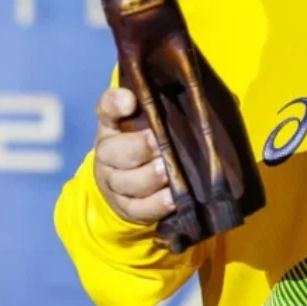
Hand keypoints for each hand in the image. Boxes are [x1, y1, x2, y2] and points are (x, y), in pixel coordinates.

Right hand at [92, 87, 173, 223]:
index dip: (116, 103)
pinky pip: (136, 208)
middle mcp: (107, 152)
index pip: (107, 108)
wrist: (130, 185)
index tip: (131, 100)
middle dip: (136, 147)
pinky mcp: (125, 207)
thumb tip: (199, 96)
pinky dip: (154, 205)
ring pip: (124, 182)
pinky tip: (170, 198)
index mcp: (113, 124)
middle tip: (158, 143)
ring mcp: (113, 182)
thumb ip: (171, 106)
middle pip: (112, 151)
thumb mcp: (158, 120)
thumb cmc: (153, 140)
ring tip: (167, 171)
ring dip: (147, 177)